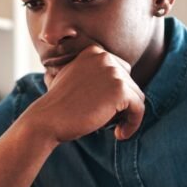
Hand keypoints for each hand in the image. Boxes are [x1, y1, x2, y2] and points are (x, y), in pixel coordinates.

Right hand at [28, 44, 145, 141]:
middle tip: (109, 121)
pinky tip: (120, 134)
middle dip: (123, 104)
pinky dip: (133, 123)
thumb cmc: (58, 106)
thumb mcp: (73, 79)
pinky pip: (139, 108)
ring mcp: (113, 72)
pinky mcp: (120, 90)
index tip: (107, 110)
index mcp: (93, 52)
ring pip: (137, 96)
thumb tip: (115, 86)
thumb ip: (93, 75)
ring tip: (115, 129)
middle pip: (130, 83)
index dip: (116, 94)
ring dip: (128, 115)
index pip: (120, 72)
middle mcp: (104, 57)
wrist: (48, 119)